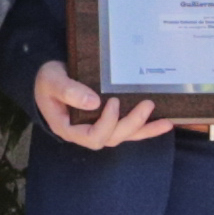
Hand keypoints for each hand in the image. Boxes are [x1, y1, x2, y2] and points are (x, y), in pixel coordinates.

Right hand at [29, 59, 167, 152]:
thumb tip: (94, 103)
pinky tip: (165, 123)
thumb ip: (68, 91)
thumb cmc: (48, 80)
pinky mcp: (110, 120)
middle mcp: (85, 132)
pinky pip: (129, 128)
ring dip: (144, 129)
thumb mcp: (52, 81)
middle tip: (146, 104)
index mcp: (69, 128)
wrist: (50, 77)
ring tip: (166, 121)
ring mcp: (99, 127)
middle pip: (112, 138)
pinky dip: (147, 128)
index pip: (92, 136)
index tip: (112, 102)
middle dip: (131, 124)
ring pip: (124, 135)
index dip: (107, 124)